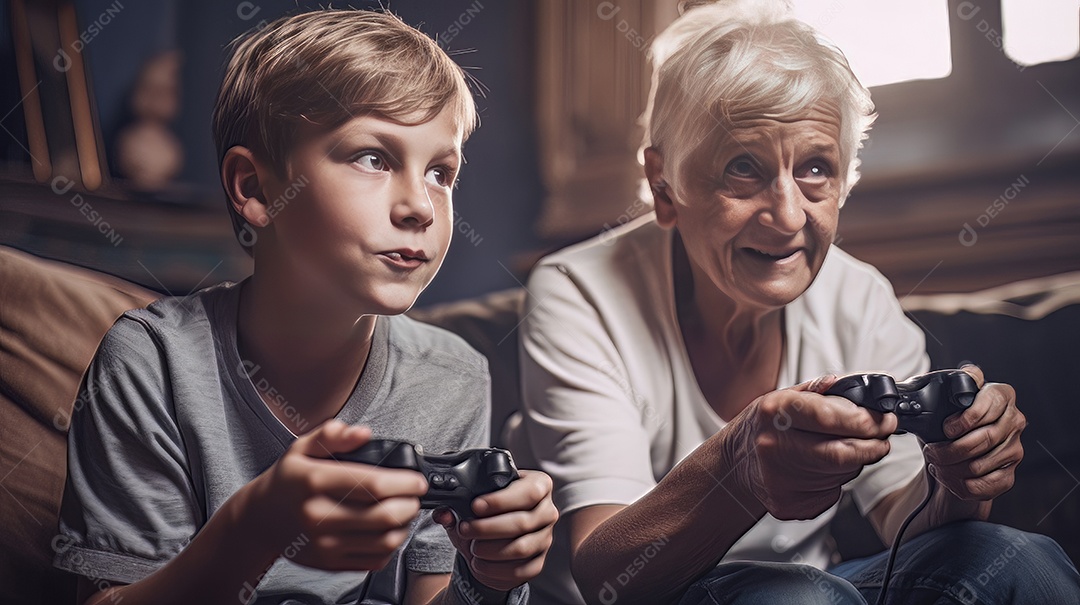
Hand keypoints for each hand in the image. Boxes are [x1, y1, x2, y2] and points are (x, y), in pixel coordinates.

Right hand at [240, 420, 427, 570]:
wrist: (260, 520)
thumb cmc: (287, 481)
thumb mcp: (302, 448)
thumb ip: (332, 435)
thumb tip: (363, 433)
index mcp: (314, 482)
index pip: (373, 485)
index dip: (405, 483)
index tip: (417, 481)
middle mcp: (319, 515)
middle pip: (384, 516)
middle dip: (410, 505)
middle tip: (414, 496)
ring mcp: (324, 543)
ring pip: (384, 541)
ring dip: (405, 526)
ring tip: (405, 512)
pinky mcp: (329, 562)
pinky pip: (374, 560)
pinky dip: (391, 546)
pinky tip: (389, 531)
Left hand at [434, 469, 557, 591]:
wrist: (493, 540)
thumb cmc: (488, 515)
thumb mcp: (472, 504)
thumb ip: (456, 505)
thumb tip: (444, 513)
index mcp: (538, 486)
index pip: (530, 492)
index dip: (501, 500)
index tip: (475, 506)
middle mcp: (547, 511)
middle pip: (522, 522)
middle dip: (487, 528)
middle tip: (466, 528)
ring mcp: (545, 538)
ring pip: (520, 548)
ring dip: (490, 549)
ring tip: (472, 546)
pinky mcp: (538, 562)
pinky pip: (520, 569)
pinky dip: (494, 568)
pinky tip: (480, 562)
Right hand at [724, 375, 897, 519]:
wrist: (732, 464)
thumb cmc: (762, 427)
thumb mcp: (782, 397)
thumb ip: (819, 391)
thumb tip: (855, 385)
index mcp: (774, 412)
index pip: (833, 419)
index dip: (867, 422)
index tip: (885, 421)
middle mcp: (774, 446)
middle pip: (843, 454)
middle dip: (872, 446)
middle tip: (881, 438)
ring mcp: (780, 479)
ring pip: (842, 475)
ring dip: (853, 463)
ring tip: (835, 450)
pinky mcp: (788, 504)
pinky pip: (831, 494)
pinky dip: (835, 482)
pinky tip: (817, 470)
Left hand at [922, 365, 1024, 499]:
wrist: (953, 450)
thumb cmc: (946, 423)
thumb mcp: (939, 402)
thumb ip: (937, 389)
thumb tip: (908, 396)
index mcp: (1001, 395)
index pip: (992, 401)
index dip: (967, 417)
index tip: (946, 428)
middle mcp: (1014, 421)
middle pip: (986, 438)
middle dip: (950, 449)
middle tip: (931, 452)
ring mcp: (1014, 449)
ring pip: (980, 465)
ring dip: (950, 468)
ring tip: (936, 463)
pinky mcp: (1008, 475)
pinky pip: (983, 485)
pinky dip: (958, 484)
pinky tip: (947, 476)